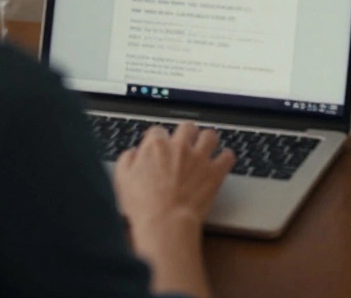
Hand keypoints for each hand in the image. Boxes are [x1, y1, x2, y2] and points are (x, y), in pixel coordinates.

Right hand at [113, 123, 232, 297]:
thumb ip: (127, 160)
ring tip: (205, 149)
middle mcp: (180, 147)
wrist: (165, 222)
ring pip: (210, 135)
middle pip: (187, 127)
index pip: (158, 131)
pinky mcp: (215, 172)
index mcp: (156, 146)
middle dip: (186, 134)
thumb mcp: (122, 179)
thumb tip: (133, 153)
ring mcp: (200, 158)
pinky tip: (222, 162)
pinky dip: (226, 158)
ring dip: (208, 141)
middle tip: (185, 144)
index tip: (160, 146)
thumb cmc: (143, 205)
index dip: (158, 139)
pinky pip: (228, 156)